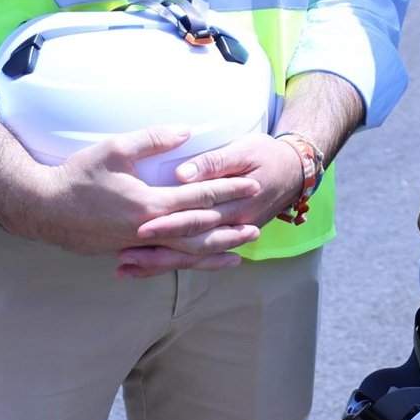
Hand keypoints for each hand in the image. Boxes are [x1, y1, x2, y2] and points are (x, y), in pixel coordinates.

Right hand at [11, 125, 264, 257]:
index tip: (252, 185)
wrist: (41, 209)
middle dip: (229, 229)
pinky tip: (197, 263)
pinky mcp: (125, 252)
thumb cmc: (77, 176)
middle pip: (198, 234)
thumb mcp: (115, 149)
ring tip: (238, 254)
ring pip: (182, 255)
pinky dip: (185, 262)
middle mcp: (147, 230)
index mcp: (149, 204)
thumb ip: (153, 139)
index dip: (227, 190)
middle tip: (257, 227)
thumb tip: (188, 131)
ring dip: (212, 254)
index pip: (198, 197)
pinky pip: (163, 260)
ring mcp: (136, 245)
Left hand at [118, 131, 307, 278]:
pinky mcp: (224, 237)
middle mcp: (230, 227)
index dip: (168, 222)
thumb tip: (182, 175)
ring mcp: (229, 236)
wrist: (295, 171)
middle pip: (188, 245)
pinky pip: (194, 257)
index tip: (140, 226)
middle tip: (123, 255)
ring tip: (125, 268)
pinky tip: (144, 269)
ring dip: (157, 264)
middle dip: (155, 252)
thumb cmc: (267, 155)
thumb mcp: (244, 150)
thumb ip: (213, 162)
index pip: (196, 217)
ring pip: (189, 257)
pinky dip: (169, 263)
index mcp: (235, 204)